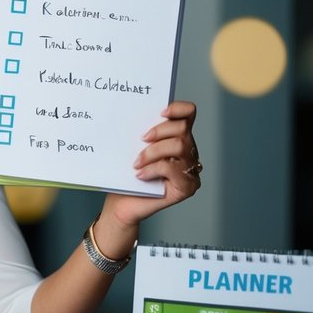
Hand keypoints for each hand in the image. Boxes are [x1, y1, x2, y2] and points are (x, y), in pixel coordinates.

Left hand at [106, 100, 201, 228]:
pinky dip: (153, 169)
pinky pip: (173, 168)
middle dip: (159, 131)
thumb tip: (135, 113)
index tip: (161, 112)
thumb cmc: (126, 176)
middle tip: (140, 140)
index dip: (179, 108)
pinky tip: (140, 175)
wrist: (121, 204)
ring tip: (136, 163)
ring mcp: (190, 170)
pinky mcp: (187, 187)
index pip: (188, 114)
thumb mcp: (132, 149)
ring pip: (180, 146)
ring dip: (153, 152)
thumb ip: (142, 133)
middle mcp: (188, 152)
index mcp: (176, 138)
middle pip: (183, 129)